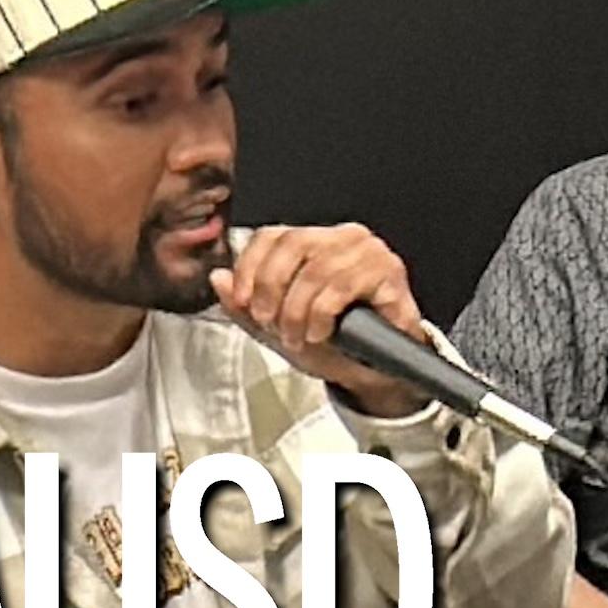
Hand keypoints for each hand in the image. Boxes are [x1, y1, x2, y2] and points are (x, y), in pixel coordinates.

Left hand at [210, 222, 428, 417]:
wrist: (373, 372)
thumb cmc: (332, 343)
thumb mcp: (277, 328)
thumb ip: (245, 305)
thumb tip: (219, 278)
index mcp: (313, 242)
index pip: (272, 235)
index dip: (250, 266)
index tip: (241, 299)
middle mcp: (341, 237)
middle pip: (292, 244)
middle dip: (271, 288)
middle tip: (269, 322)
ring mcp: (368, 250)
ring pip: (315, 270)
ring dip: (297, 311)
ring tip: (296, 337)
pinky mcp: (388, 271)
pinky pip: (342, 287)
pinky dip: (322, 315)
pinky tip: (320, 334)